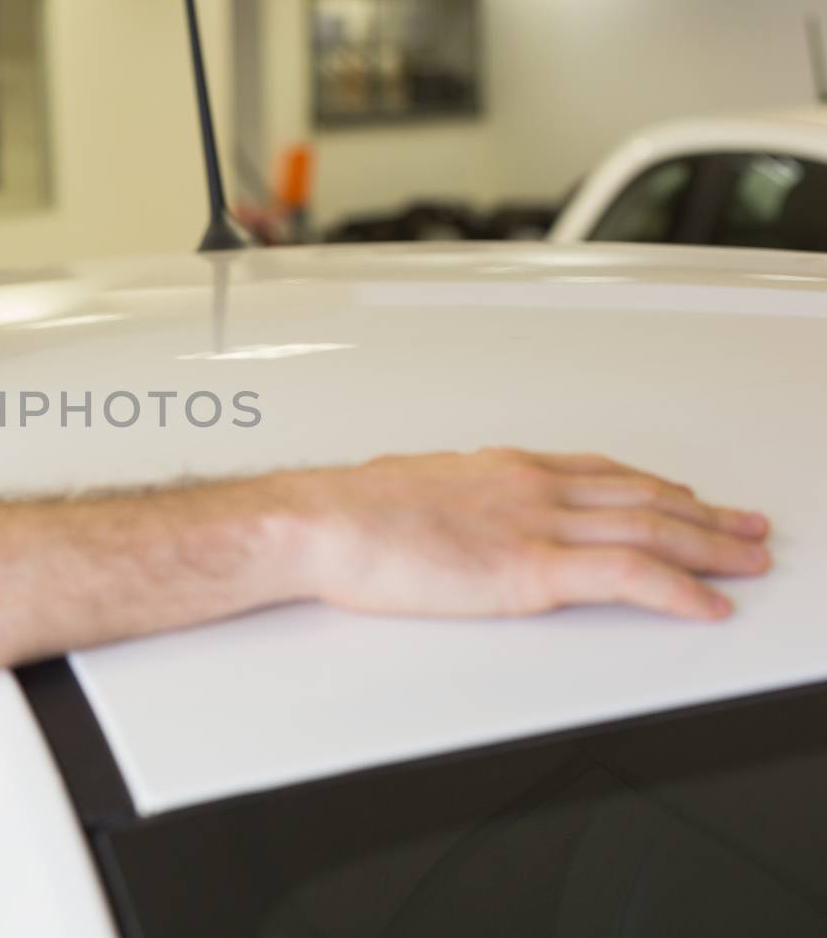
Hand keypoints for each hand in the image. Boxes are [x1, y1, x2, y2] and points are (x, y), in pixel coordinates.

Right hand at [289, 448, 770, 619]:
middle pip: (640, 496)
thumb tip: (444, 513)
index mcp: (500, 469)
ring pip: (651, 527)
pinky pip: (628, 576)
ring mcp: (535, 524)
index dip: (651, 486)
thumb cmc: (347, 512)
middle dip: (702, 514)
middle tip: (745, 527)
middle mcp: (530, 487)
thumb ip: (446, 499)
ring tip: (749, 559)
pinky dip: (678, 589)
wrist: (322, 521)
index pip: (598, 472)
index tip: (681, 495)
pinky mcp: (531, 570)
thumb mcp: (408, 489)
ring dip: (711, 545)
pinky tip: (705, 602)